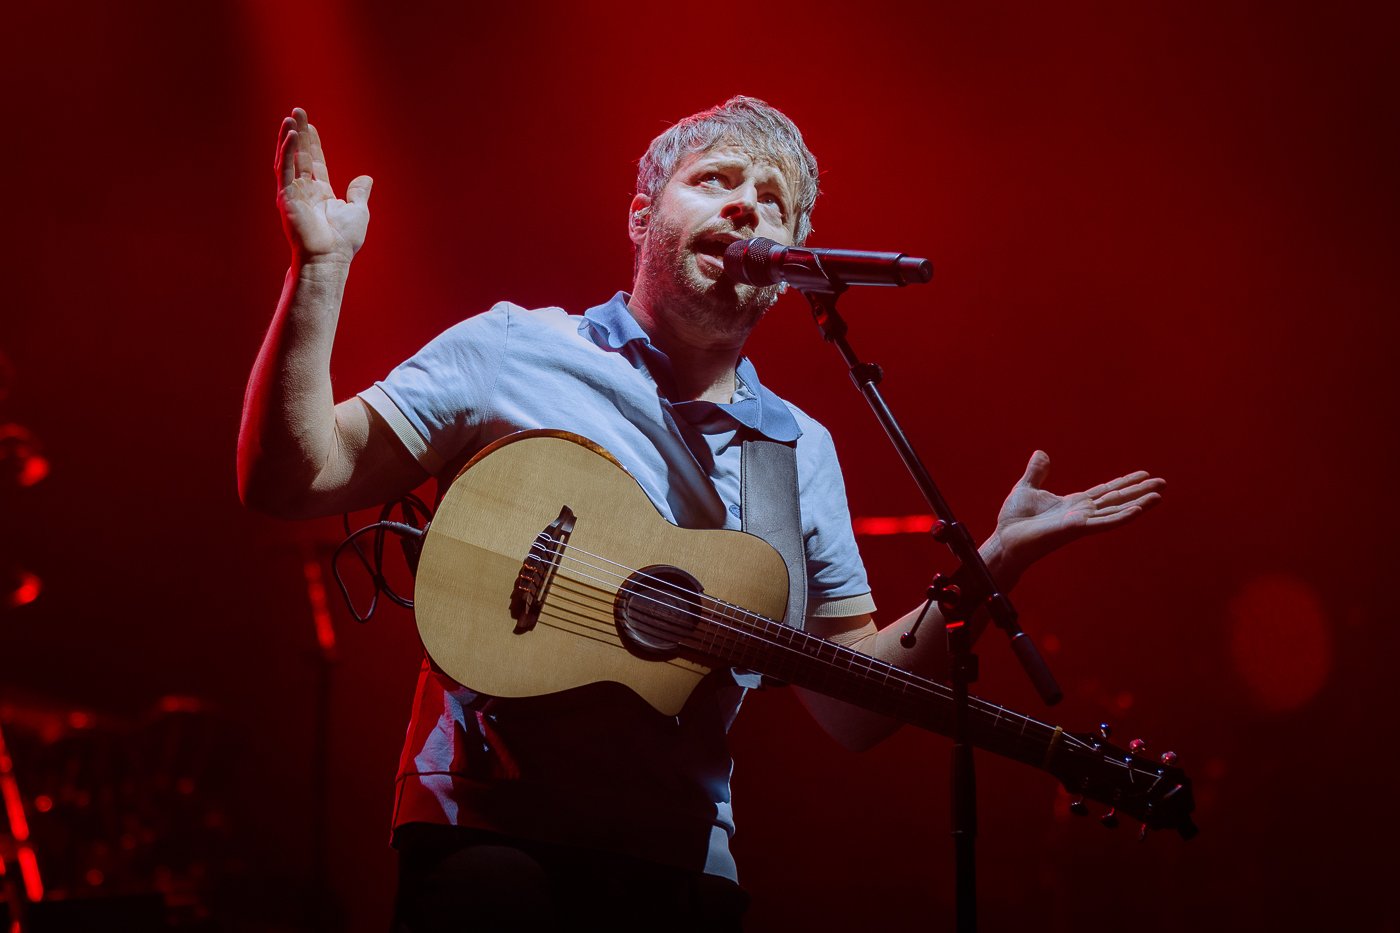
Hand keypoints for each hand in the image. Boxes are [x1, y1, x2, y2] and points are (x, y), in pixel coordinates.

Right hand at [275, 108, 371, 264]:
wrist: (329, 258)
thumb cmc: (343, 241)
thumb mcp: (357, 211)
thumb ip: (359, 193)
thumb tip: (366, 178)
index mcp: (320, 193)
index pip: (314, 162)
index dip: (312, 143)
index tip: (310, 126)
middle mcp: (304, 190)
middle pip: (300, 155)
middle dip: (299, 133)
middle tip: (297, 112)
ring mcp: (293, 193)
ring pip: (288, 159)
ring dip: (288, 138)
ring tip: (291, 117)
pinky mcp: (285, 197)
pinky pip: (285, 169)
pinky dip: (287, 151)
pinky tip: (290, 134)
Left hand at [987, 451, 1164, 579]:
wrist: (1005, 539)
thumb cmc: (1014, 520)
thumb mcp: (1026, 488)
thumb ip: (1037, 472)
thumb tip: (1041, 453)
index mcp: (1073, 503)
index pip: (1105, 491)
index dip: (1124, 482)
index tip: (1143, 474)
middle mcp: (1082, 513)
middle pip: (1116, 499)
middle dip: (1139, 490)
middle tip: (1162, 483)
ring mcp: (1081, 522)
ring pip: (1115, 510)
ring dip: (1138, 503)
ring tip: (1159, 496)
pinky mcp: (1075, 529)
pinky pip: (1103, 523)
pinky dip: (1120, 517)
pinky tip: (1138, 511)